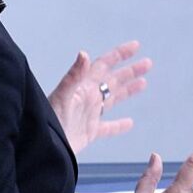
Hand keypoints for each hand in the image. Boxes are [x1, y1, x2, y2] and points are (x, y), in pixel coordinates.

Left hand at [48, 40, 151, 154]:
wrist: (44, 146)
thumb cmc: (48, 120)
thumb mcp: (62, 96)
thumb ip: (74, 76)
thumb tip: (84, 54)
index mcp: (84, 86)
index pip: (104, 65)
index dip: (119, 54)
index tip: (135, 46)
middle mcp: (88, 97)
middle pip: (113, 80)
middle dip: (130, 71)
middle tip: (148, 63)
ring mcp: (89, 114)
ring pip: (113, 99)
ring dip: (128, 91)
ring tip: (143, 82)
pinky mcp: (89, 132)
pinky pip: (108, 127)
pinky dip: (119, 125)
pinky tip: (129, 123)